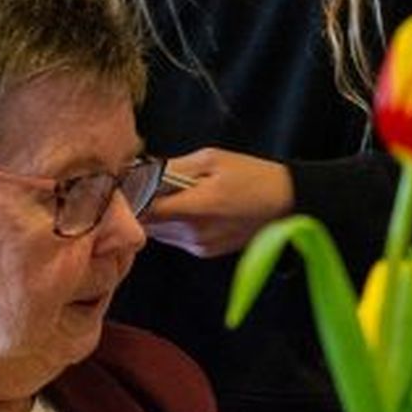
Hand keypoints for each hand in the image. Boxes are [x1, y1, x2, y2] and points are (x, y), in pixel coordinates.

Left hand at [141, 148, 295, 256]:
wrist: (286, 202)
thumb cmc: (251, 174)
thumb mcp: (212, 159)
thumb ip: (173, 168)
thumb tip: (140, 172)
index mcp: (196, 207)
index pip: (143, 210)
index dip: (129, 197)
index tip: (124, 183)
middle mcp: (194, 233)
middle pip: (147, 223)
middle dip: (140, 204)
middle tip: (143, 183)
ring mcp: (199, 246)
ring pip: (158, 232)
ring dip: (156, 214)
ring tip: (169, 194)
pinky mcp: (204, 252)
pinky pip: (174, 237)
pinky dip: (173, 223)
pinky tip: (187, 208)